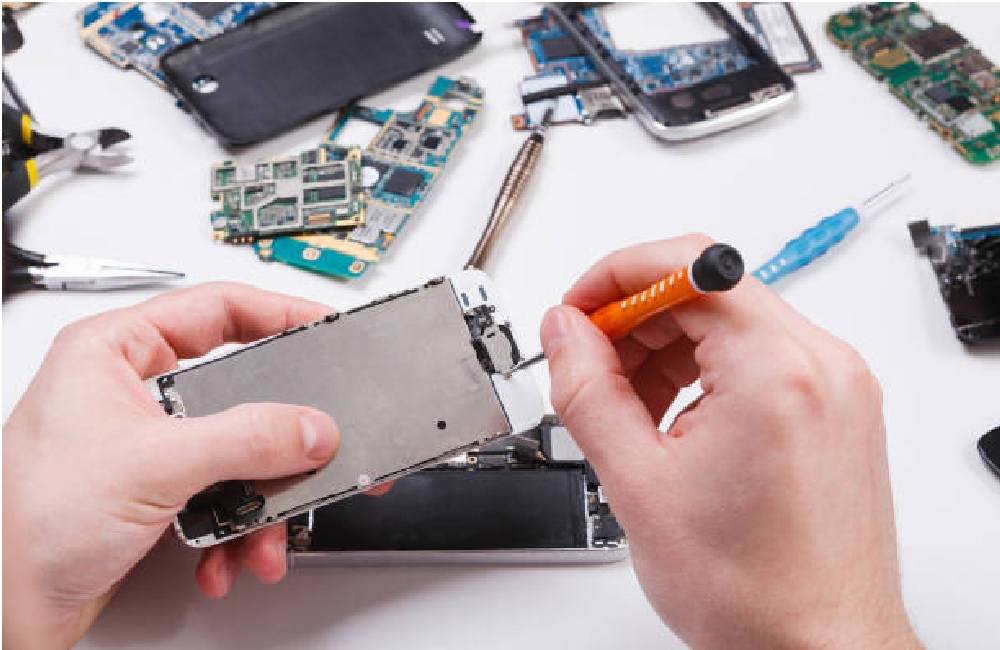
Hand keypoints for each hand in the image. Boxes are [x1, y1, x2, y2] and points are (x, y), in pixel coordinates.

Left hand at [3, 283, 340, 648]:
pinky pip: (224, 496)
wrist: (2, 609)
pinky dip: (236, 532)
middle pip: (240, 391)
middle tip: (316, 446)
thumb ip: (244, 440)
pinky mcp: (159, 489)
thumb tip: (310, 427)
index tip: (327, 329)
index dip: (280, 314)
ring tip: (262, 536)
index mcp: (115, 351)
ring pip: (239, 454)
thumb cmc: (27, 524)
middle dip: (277, 441)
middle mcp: (134, 391)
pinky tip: (227, 556)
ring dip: (260, 503)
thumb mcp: (152, 466)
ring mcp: (149, 443)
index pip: (217, 309)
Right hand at [540, 236, 920, 649]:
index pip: (687, 264)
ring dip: (665, 350)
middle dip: (634, 320)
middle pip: (707, 288)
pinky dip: (703, 374)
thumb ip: (587, 390)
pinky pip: (758, 358)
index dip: (614, 277)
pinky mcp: (836, 407)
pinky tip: (669, 422)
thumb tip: (564, 332)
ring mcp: (837, 385)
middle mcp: (822, 364)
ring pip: (730, 323)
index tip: (577, 312)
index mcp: (776, 370)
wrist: (820, 648)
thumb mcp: (638, 484)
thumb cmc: (755, 591)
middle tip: (588, 365)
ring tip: (627, 410)